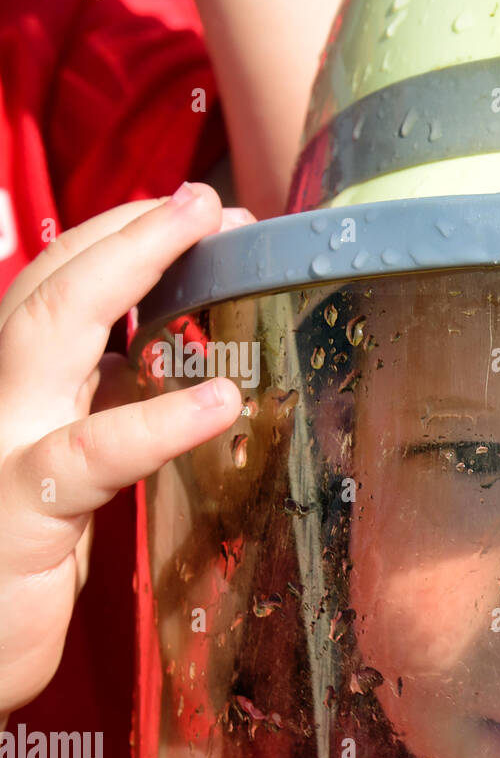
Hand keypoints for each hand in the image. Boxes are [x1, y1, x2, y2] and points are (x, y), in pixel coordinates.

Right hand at [0, 183, 248, 717]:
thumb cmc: (17, 558)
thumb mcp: (61, 465)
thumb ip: (91, 407)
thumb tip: (148, 358)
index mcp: (14, 390)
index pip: (53, 287)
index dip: (119, 241)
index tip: (192, 213)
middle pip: (51, 284)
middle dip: (130, 228)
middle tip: (210, 199)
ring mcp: (1, 444)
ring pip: (53, 330)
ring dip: (134, 268)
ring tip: (211, 234)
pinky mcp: (22, 510)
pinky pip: (93, 453)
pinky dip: (158, 421)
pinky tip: (219, 399)